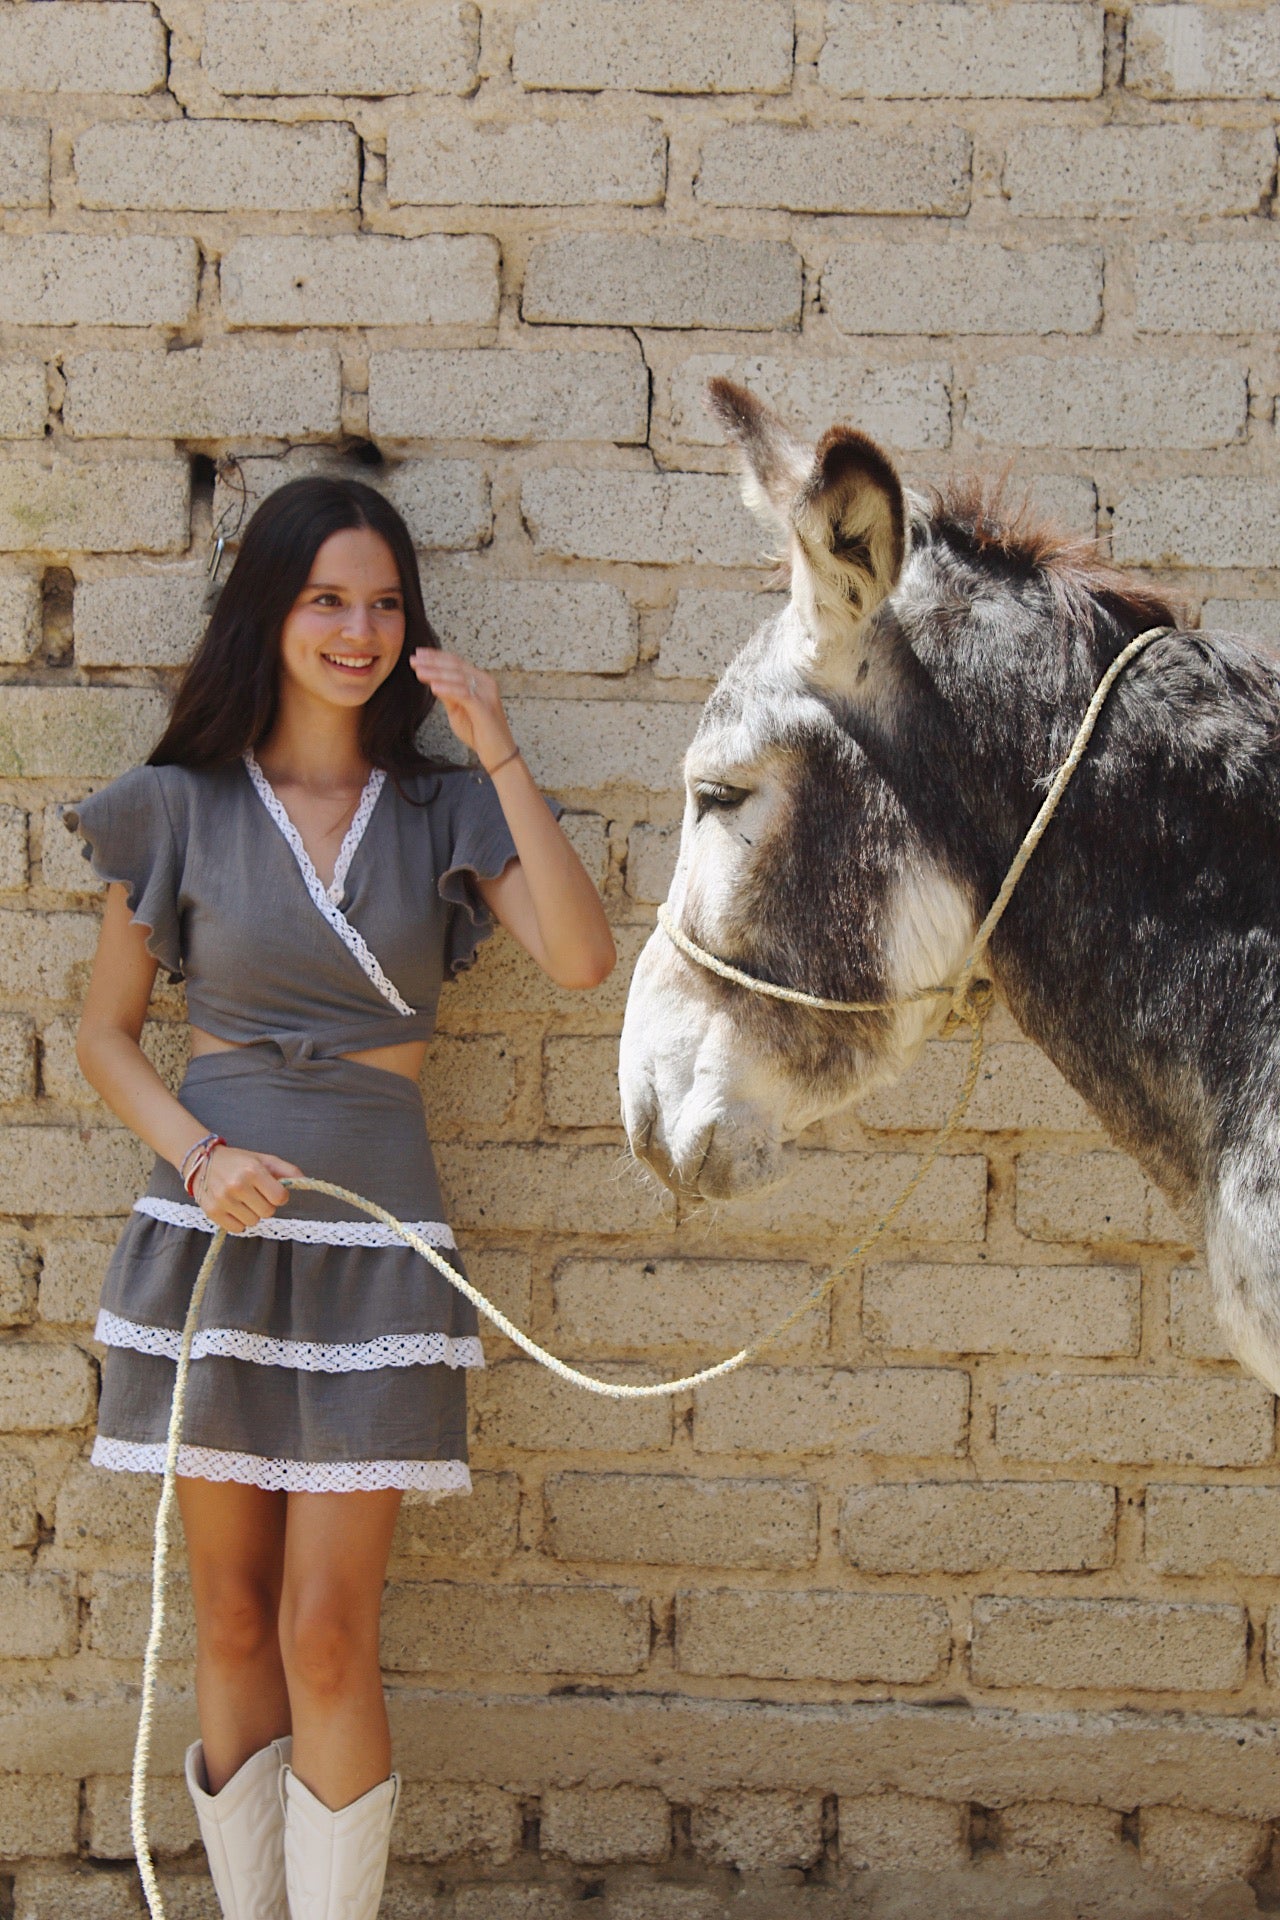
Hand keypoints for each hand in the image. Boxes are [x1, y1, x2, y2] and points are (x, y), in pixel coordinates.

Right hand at [197, 1147, 301, 1234]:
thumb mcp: (264, 1160)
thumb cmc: (239, 1162)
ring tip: (243, 1200)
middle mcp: (237, 1185)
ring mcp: (223, 1200)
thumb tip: (305, 1181)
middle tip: (256, 1195)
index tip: (272, 1191)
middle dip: (265, 1205)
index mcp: (252, 1170)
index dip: (279, 1196)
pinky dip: (239, 1221)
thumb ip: (287, 1170)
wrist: (203, 1162)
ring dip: (252, 1213)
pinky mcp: (212, 1212)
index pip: (280, 1197)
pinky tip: (233, 1208)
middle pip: (268, 1212)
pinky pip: (238, 1229)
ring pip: (253, 1222)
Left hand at [409, 649, 516, 771]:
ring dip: (437, 674)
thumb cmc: (479, 733)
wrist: (498, 754)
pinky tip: (433, 687)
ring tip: (419, 672)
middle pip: (456, 666)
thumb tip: (433, 681)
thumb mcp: (457, 710)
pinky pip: (464, 694)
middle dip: (433, 662)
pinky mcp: (485, 707)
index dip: (436, 656)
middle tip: (413, 660)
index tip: (418, 654)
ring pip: (458, 678)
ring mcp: (486, 694)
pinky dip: (448, 689)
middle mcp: (485, 683)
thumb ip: (448, 695)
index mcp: (479, 681)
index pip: (456, 662)